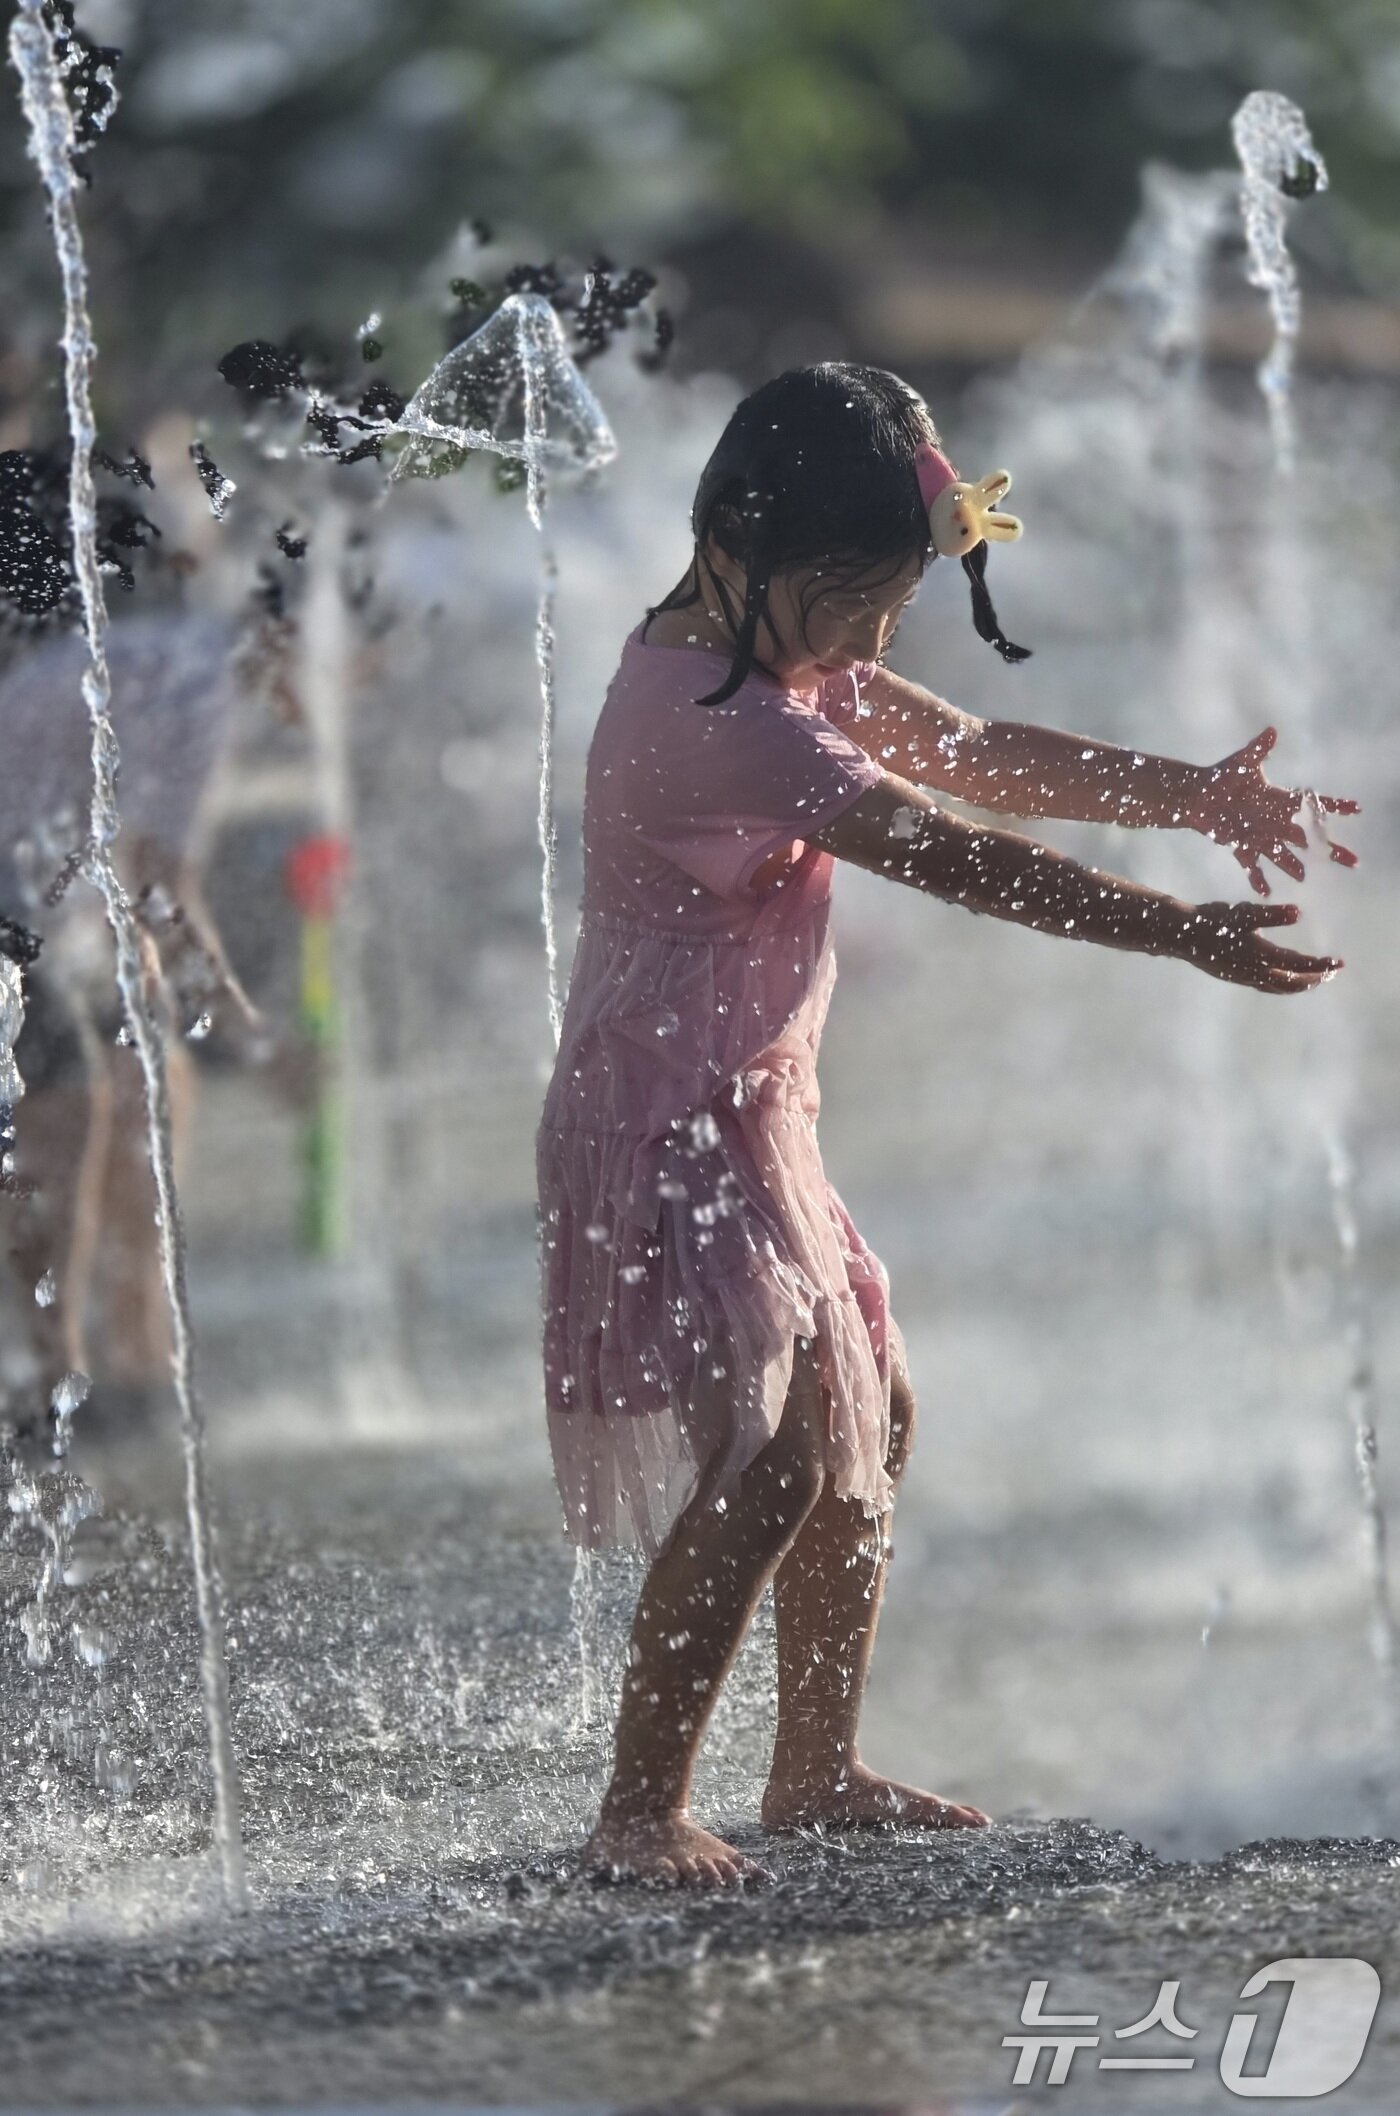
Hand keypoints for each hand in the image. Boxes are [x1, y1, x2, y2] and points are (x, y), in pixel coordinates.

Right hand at [1179, 899, 1342, 992]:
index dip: (1320, 965)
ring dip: (1299, 985)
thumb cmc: (1213, 920)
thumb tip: (1298, 913)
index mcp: (1261, 956)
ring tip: (1313, 980)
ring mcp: (1244, 977)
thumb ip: (1272, 915)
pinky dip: (1282, 985)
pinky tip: (1281, 978)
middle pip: (1292, 982)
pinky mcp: (1235, 977)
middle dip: (1314, 978)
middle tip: (1331, 973)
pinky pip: (1266, 987)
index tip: (1339, 964)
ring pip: (1279, 988)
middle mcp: (1256, 972)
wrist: (1182, 936)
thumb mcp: (1244, 912)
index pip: (1299, 964)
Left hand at [1191, 726, 1359, 895]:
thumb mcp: (1242, 762)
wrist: (1196, 796)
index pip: (1313, 804)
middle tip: (1352, 861)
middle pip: (1307, 837)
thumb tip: (1272, 730)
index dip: (1335, 806)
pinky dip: (1258, 879)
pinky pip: (1253, 867)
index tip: (1356, 808)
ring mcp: (1260, 837)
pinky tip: (1265, 892)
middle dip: (1328, 849)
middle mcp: (1274, 822)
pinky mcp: (1242, 848)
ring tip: (1304, 877)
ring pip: (1282, 855)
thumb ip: (1259, 749)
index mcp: (1280, 801)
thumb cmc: (1221, 777)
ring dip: (1292, 866)